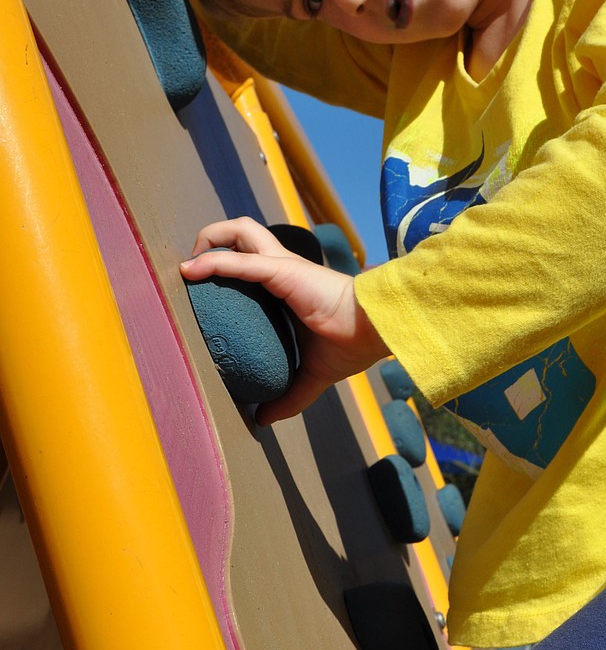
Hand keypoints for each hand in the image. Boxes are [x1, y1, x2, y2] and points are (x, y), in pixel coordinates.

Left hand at [180, 217, 387, 422]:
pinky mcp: (283, 270)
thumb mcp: (313, 375)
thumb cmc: (351, 344)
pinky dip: (212, 263)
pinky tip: (190, 271)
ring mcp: (283, 264)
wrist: (374, 330)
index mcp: (289, 283)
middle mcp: (283, 266)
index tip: (204, 288)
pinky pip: (240, 261)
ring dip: (210, 238)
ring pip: (241, 230)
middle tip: (194, 268)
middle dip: (214, 239)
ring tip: (188, 264)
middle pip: (244, 232)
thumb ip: (289, 396)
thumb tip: (264, 419)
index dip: (227, 262)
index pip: (253, 258)